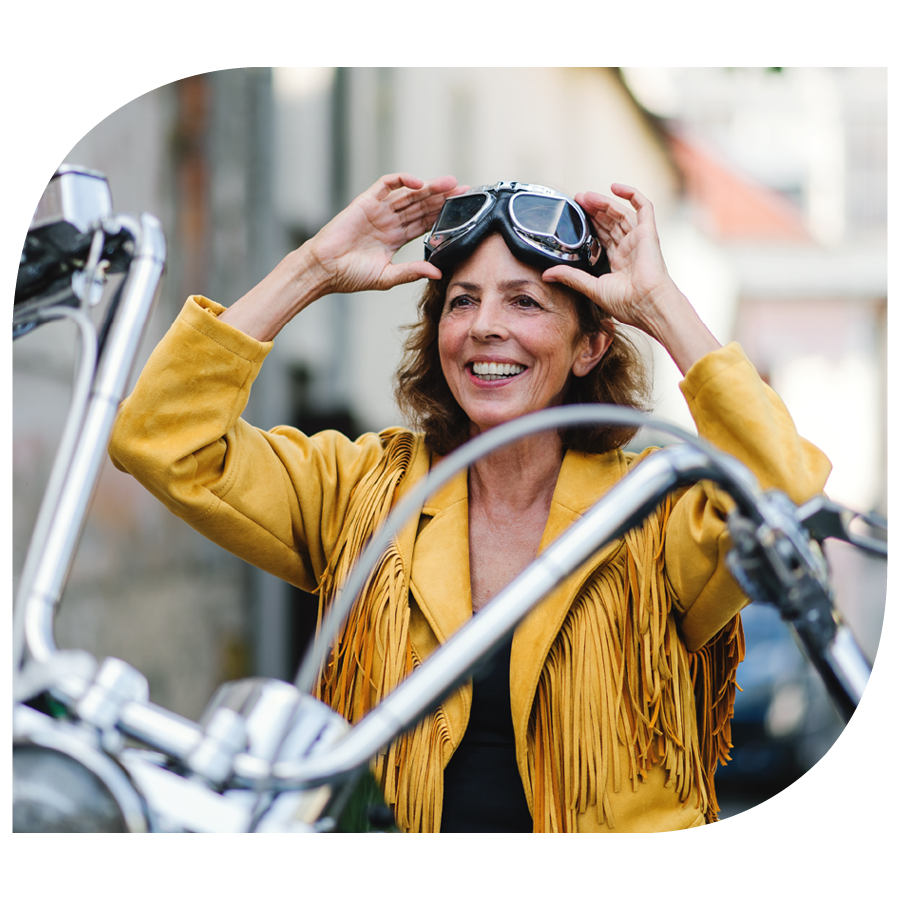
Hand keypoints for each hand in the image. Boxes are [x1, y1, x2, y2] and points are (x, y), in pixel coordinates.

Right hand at [220, 173, 464, 340]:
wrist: (325, 269)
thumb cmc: (350, 276)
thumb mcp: (387, 277)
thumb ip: (412, 272)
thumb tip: (437, 273)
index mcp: (396, 238)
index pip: (425, 224)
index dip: (443, 217)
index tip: (463, 213)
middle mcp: (390, 222)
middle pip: (422, 206)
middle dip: (442, 199)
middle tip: (465, 192)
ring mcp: (379, 210)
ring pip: (409, 194)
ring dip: (429, 188)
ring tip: (449, 184)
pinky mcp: (366, 201)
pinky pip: (386, 184)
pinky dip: (402, 180)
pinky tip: (417, 183)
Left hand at [543, 184, 674, 330]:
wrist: (647, 304)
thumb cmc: (626, 302)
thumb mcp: (591, 287)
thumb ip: (570, 277)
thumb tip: (546, 274)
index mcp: (618, 262)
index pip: (603, 237)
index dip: (591, 224)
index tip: (576, 215)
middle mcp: (629, 248)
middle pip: (610, 222)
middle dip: (594, 210)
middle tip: (578, 200)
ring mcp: (639, 239)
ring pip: (620, 213)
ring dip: (604, 203)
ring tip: (586, 196)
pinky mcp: (648, 232)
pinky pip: (644, 207)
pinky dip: (631, 194)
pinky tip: (614, 187)